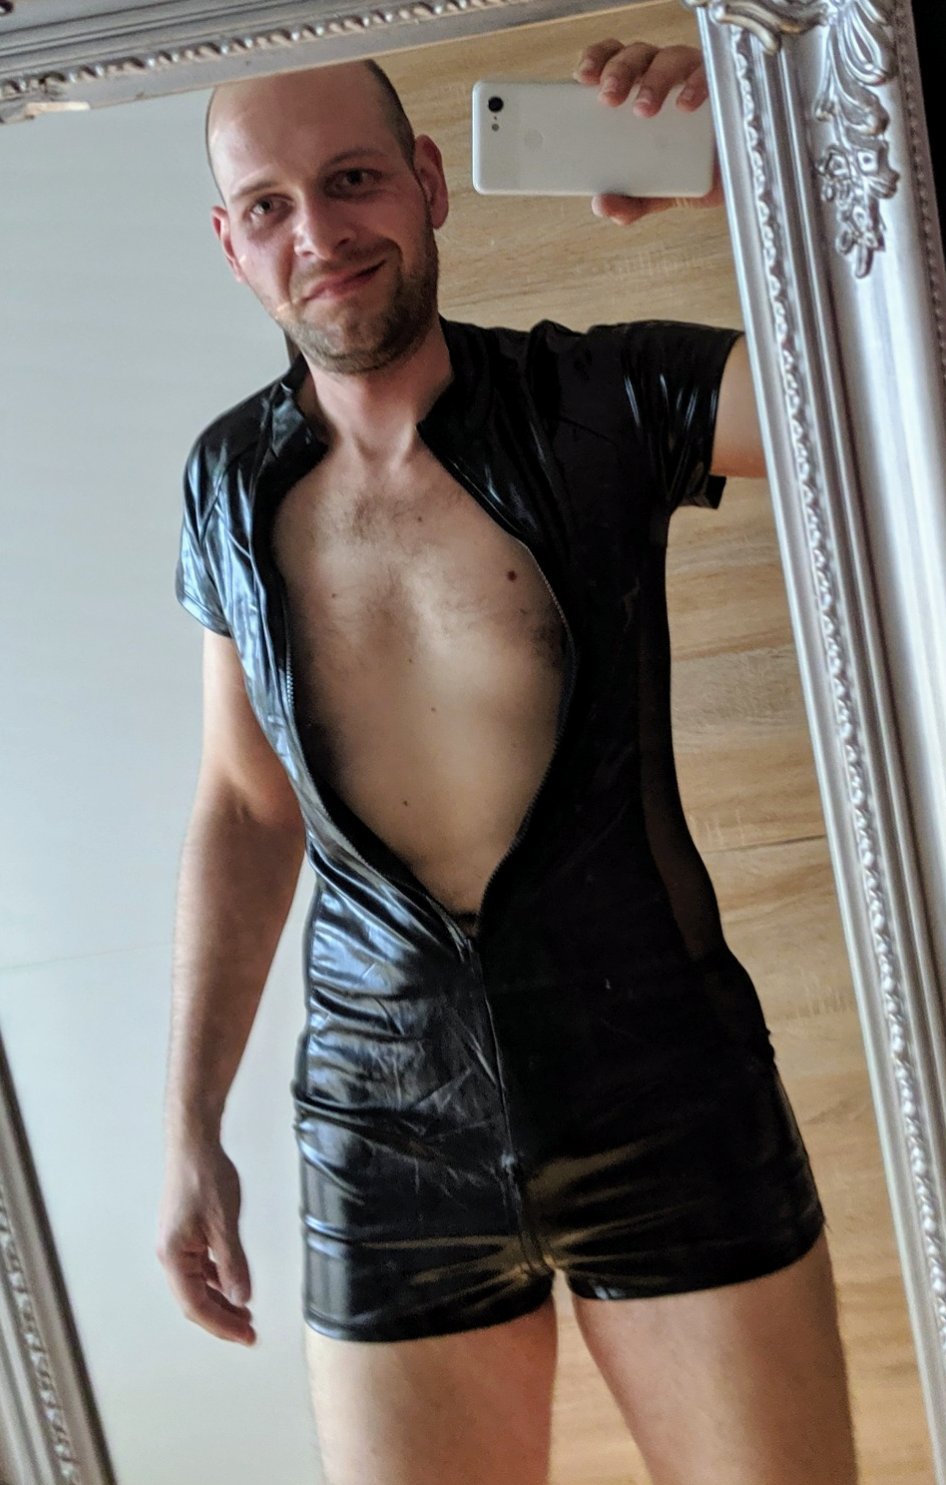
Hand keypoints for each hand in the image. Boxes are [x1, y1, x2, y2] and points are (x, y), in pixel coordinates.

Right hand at [156, 1141, 255, 1346]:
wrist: (194, 1144)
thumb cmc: (204, 1177)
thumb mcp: (224, 1224)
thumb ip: (233, 1264)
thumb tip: (241, 1298)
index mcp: (173, 1256)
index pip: (196, 1305)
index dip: (222, 1324)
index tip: (246, 1335)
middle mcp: (171, 1254)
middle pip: (195, 1299)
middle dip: (222, 1317)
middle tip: (249, 1331)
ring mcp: (177, 1244)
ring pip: (198, 1284)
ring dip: (221, 1299)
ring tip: (245, 1312)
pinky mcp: (186, 1233)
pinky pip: (201, 1267)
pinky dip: (218, 1279)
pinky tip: (234, 1282)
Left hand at [573, 39, 723, 224]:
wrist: (735, 181)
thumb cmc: (690, 172)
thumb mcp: (655, 191)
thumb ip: (630, 200)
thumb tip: (602, 205)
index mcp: (638, 90)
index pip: (613, 59)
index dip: (597, 59)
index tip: (584, 78)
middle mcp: (663, 76)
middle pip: (636, 56)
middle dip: (619, 72)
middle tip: (609, 99)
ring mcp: (692, 77)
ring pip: (668, 59)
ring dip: (653, 81)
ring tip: (643, 109)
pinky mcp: (721, 87)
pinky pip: (708, 75)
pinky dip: (696, 86)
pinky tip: (685, 105)